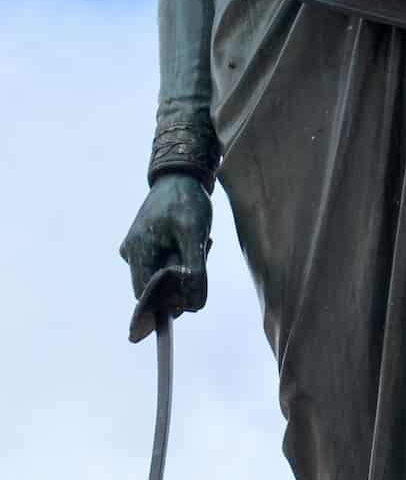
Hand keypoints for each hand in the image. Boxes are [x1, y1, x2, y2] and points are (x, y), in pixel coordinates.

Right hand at [119, 173, 211, 306]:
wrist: (183, 173)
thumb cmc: (187, 201)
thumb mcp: (194, 235)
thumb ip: (194, 270)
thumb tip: (195, 306)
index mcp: (136, 253)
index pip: (146, 296)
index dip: (169, 299)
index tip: (193, 290)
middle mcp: (130, 252)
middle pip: (156, 284)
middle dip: (181, 276)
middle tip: (201, 252)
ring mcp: (136, 245)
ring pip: (162, 271)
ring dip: (184, 263)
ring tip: (199, 240)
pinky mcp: (146, 240)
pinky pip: (163, 258)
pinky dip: (181, 253)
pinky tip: (194, 236)